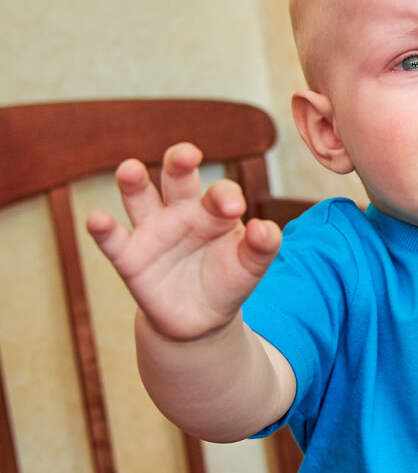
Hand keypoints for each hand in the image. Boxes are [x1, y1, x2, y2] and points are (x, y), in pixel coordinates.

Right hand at [86, 143, 280, 340]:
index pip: (220, 192)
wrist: (201, 317)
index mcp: (214, 209)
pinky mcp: (130, 257)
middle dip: (179, 163)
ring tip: (130, 169)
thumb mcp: (252, 265)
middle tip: (186, 155)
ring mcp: (152, 231)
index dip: (226, 196)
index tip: (234, 207)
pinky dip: (103, 229)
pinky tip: (96, 219)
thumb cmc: (229, 280)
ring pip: (140, 198)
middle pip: (177, 179)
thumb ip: (263, 246)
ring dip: (133, 182)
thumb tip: (265, 227)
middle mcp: (180, 211)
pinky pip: (113, 240)